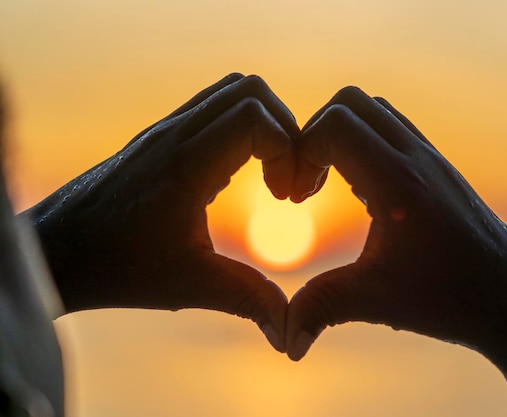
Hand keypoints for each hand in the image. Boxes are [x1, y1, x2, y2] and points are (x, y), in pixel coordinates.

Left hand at [22, 74, 295, 351]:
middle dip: (285, 130)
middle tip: (285, 180)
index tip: (285, 196)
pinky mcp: (160, 136)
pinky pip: (212, 106)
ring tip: (267, 173)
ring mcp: (165, 129)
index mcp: (185, 165)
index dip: (287, 149)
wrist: (56, 252)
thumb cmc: (116, 268)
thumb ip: (247, 300)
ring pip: (231, 91)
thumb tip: (290, 332)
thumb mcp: (189, 286)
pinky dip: (240, 127)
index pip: (254, 116)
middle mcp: (174, 135)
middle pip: (250, 90)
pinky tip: (236, 173)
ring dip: (263, 123)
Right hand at [288, 85, 506, 355]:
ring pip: (374, 110)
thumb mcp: (377, 301)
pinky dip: (364, 144)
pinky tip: (362, 192)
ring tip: (330, 185)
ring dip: (341, 136)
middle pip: (350, 102)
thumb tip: (285, 341)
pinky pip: (393, 129)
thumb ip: (321, 309)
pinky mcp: (438, 167)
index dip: (300, 153)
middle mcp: (418, 158)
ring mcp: (432, 158)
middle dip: (314, 135)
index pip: (336, 125)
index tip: (295, 198)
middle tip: (306, 186)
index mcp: (400, 183)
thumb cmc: (452, 298)